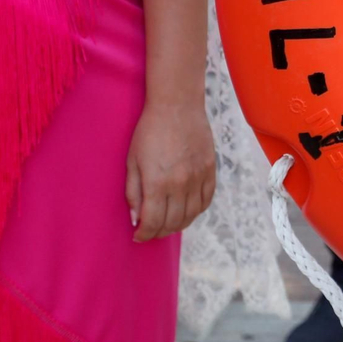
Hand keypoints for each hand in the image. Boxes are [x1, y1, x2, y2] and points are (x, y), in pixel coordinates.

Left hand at [126, 103, 215, 241]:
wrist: (177, 106)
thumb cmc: (149, 131)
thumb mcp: (132, 161)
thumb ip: (133, 192)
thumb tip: (136, 218)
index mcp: (157, 182)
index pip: (152, 222)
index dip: (144, 234)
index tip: (138, 236)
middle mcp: (180, 184)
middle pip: (172, 222)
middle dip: (159, 232)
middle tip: (151, 231)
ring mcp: (198, 177)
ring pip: (191, 215)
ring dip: (178, 225)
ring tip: (168, 223)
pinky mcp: (210, 170)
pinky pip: (206, 200)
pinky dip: (196, 211)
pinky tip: (186, 210)